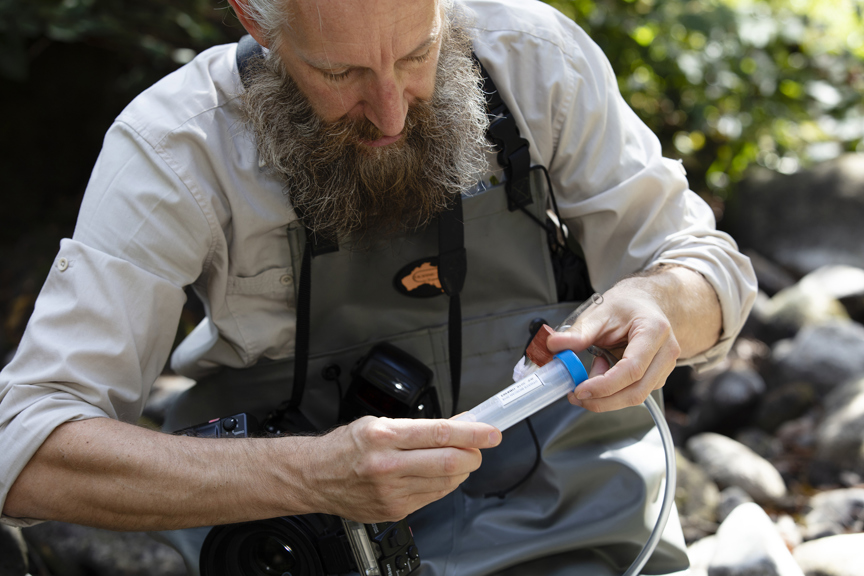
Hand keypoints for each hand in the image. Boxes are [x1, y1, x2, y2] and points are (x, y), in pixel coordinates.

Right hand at [297, 416, 500, 522]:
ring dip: (460, 470)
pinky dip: (443, 484)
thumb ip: (420, 426)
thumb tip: (457, 423)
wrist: (316, 477)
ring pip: (446, 482)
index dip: (472, 434)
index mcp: (384, 437)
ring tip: (456, 459)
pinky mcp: (394, 510)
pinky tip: (436, 474)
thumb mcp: (379, 423)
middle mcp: (388, 466)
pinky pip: (433, 497)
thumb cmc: (345, 447)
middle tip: (479, 447)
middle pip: (449, 463)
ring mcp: (392, 492)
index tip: (491, 433)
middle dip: (473, 454)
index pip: (440, 434)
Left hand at [545, 265, 720, 412]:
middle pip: (637, 391)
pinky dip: (613, 391)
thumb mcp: (599, 313)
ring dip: (607, 395)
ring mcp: (665, 366)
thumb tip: (554, 345)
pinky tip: (602, 371)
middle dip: (603, 400)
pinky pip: (635, 392)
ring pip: (637, 396)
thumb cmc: (626, 306)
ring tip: (589, 373)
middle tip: (576, 396)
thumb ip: (578, 333)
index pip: (632, 369)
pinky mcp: (657, 376)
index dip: (605, 386)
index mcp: (653, 331)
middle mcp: (666, 351)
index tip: (580, 390)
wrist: (644, 303)